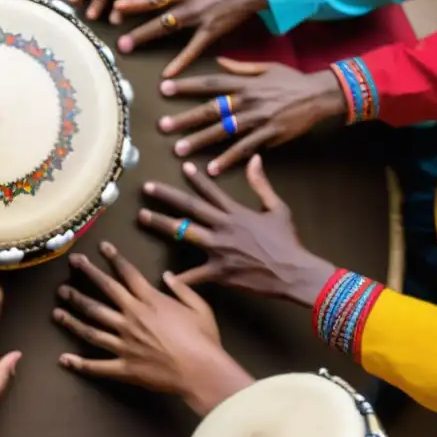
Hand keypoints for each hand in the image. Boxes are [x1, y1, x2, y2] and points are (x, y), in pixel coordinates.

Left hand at [55, 242, 252, 415]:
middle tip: (72, 263)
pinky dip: (79, 364)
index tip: (102, 246)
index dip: (114, 258)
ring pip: (91, 327)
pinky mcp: (124, 366)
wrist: (202, 372)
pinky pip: (97, 366)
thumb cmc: (204, 339)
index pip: (128, 274)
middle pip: (103, 292)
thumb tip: (166, 275)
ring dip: (72, 316)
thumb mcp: (200, 307)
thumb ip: (182, 289)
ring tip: (57, 307)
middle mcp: (132, 317)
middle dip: (87, 275)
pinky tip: (64, 359)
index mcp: (150, 301)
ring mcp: (124, 343)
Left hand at [114, 0, 267, 77]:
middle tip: (113, 27)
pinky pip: (193, 48)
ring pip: (167, 26)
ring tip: (125, 46)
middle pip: (156, 8)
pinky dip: (180, 61)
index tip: (114, 6)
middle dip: (133, 18)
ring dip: (145, 35)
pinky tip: (167, 74)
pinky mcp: (211, 31)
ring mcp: (199, 16)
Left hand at [139, 157, 336, 306]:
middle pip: (189, 207)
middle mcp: (223, 227)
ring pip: (184, 233)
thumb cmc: (288, 242)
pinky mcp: (219, 272)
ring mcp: (219, 249)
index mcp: (236, 212)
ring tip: (142, 216)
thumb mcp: (278, 208)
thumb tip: (254, 159)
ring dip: (161, 224)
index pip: (211, 190)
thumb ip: (261, 184)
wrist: (295, 273)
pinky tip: (163, 276)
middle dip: (166, 196)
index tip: (181, 166)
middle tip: (146, 187)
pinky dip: (180, 278)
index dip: (195, 178)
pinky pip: (195, 275)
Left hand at [158, 59, 347, 174]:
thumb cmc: (292, 80)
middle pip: (211, 109)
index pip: (210, 82)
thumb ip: (240, 67)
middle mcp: (248, 100)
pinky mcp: (269, 135)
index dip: (187, 85)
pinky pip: (245, 149)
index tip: (164, 87)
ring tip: (179, 150)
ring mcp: (258, 119)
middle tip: (163, 126)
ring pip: (224, 131)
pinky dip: (228, 160)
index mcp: (245, 82)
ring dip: (200, 141)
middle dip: (186, 118)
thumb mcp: (266, 67)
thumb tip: (218, 61)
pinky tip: (212, 169)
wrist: (320, 95)